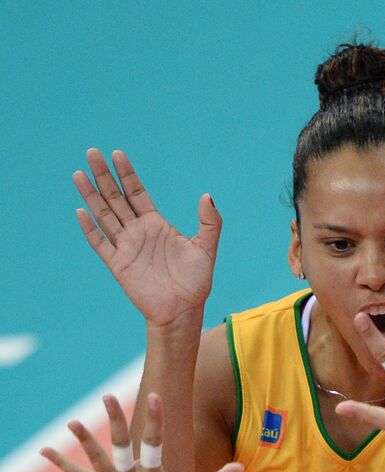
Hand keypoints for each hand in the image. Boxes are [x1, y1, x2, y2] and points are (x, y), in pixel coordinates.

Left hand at [40, 394, 241, 471]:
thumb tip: (240, 466)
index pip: (155, 443)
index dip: (155, 419)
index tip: (155, 396)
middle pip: (121, 444)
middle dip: (114, 419)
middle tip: (107, 396)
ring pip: (96, 458)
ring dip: (84, 439)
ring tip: (73, 421)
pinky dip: (61, 463)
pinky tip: (45, 450)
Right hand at [73, 150, 221, 326]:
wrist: (182, 311)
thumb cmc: (195, 282)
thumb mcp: (206, 249)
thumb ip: (210, 223)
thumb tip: (207, 196)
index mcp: (156, 224)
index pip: (137, 193)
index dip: (127, 174)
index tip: (117, 154)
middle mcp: (138, 232)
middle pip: (116, 198)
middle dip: (105, 176)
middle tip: (92, 153)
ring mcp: (126, 247)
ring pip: (104, 216)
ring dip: (91, 196)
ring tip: (79, 174)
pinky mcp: (118, 265)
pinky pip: (101, 244)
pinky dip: (90, 229)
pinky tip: (80, 213)